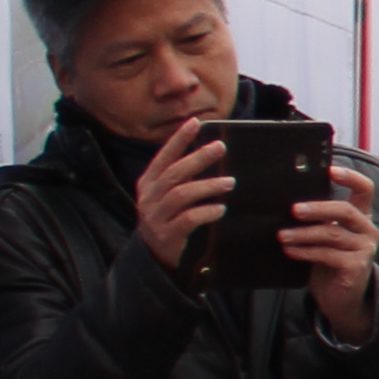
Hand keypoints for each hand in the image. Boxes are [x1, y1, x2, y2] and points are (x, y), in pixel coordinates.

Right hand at [130, 116, 234, 277]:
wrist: (153, 255)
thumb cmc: (168, 218)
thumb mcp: (168, 196)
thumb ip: (182, 178)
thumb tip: (210, 153)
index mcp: (149, 183)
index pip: (164, 156)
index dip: (179, 139)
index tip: (195, 123)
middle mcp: (149, 197)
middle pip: (174, 173)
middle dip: (198, 158)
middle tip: (220, 147)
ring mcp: (156, 216)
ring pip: (181, 194)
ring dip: (207, 186)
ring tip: (230, 182)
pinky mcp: (167, 235)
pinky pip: (187, 219)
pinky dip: (206, 212)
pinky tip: (220, 208)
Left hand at [288, 160, 378, 339]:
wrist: (341, 300)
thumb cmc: (329, 264)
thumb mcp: (325, 237)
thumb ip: (317, 221)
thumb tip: (288, 203)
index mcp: (361, 217)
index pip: (364, 189)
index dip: (350, 177)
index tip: (330, 169)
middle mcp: (367, 230)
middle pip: (344, 210)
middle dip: (317, 208)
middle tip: (294, 210)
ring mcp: (365, 248)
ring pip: (332, 234)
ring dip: (303, 234)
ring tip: (282, 235)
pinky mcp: (356, 266)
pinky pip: (327, 254)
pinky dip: (305, 252)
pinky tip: (289, 251)